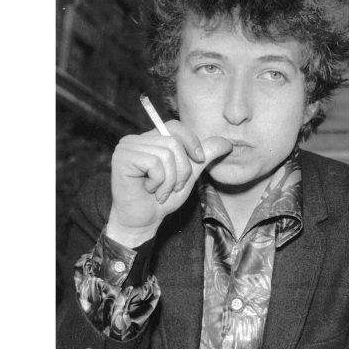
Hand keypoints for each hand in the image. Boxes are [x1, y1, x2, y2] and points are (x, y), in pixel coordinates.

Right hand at [107, 120, 231, 246]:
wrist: (143, 221)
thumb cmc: (162, 199)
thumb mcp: (189, 174)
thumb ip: (204, 156)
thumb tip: (226, 142)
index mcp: (150, 139)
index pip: (175, 127)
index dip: (191, 142)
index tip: (198, 160)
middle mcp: (135, 139)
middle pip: (174, 143)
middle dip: (181, 170)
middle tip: (172, 187)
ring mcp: (126, 147)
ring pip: (166, 155)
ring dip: (170, 180)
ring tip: (160, 191)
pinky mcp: (121, 158)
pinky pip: (154, 164)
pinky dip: (158, 182)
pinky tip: (149, 191)